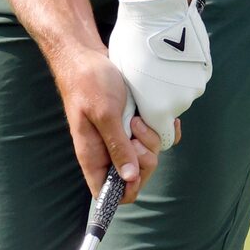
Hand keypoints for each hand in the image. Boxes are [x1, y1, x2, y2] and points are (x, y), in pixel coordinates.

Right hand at [52, 45, 164, 201]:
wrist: (88, 56)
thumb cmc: (89, 82)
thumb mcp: (104, 114)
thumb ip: (117, 146)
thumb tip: (129, 178)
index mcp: (93, 157)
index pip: (109, 194)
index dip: (127, 189)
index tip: (135, 167)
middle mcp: (107, 152)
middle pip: (136, 176)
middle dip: (144, 158)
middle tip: (135, 132)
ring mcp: (121, 139)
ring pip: (147, 157)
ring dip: (151, 140)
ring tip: (138, 118)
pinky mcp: (133, 126)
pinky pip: (156, 139)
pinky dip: (161, 130)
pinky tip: (156, 117)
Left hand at [107, 0, 211, 149]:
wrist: (160, 12)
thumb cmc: (133, 43)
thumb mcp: (123, 77)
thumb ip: (134, 100)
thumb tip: (135, 110)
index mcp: (157, 109)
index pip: (159, 134)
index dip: (150, 126)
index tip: (142, 112)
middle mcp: (180, 103)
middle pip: (170, 112)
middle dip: (160, 100)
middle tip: (147, 78)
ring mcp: (195, 86)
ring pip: (182, 94)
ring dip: (172, 85)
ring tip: (159, 62)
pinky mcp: (205, 70)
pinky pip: (192, 78)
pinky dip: (183, 71)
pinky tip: (173, 55)